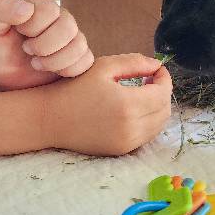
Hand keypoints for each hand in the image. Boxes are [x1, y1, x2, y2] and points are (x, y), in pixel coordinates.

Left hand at [0, 0, 93, 89]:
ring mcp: (72, 39)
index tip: (19, 33)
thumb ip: (1, 9)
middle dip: (44, 46)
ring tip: (36, 64)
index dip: (33, 26)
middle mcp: (60, 18)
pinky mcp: (78, 57)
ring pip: (79, 46)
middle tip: (27, 51)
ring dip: (54, 61)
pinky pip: (86, 62)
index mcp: (41, 5)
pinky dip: (67, 70)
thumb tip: (26, 8)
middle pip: (68, 27)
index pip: (50, 9)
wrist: (1, 76)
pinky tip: (50, 71)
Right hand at [43, 54, 172, 154]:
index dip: (165, 78)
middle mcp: (131, 127)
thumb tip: (157, 65)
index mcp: (128, 104)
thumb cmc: (74, 88)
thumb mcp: (104, 67)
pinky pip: (146, 136)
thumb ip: (134, 63)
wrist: (49, 119)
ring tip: (143, 93)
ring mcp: (127, 142)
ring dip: (158, 108)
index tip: (157, 69)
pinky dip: (148, 122)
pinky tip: (135, 109)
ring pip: (158, 125)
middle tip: (151, 79)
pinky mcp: (121, 151)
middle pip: (165, 110)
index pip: (163, 92)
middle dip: (163, 92)